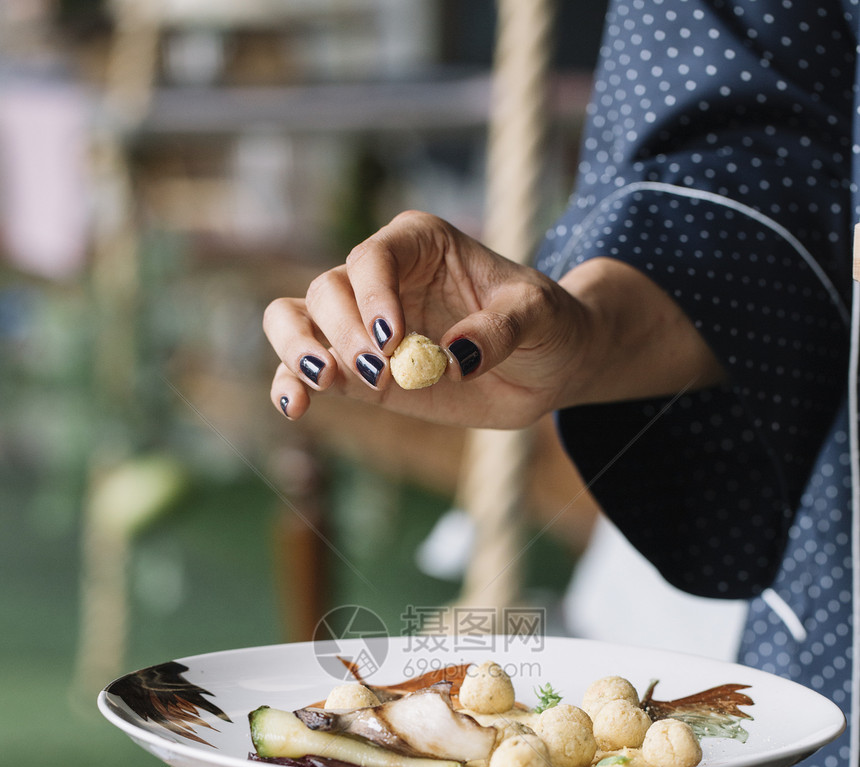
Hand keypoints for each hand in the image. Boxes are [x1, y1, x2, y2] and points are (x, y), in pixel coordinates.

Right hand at [262, 210, 591, 428]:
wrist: (548, 365)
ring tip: (325, 383)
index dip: (373, 295)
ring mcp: (362, 324)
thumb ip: (500, 328)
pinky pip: (304, 369)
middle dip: (344, 333)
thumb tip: (455, 356)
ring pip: (297, 318)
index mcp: (419, 243)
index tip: (393, 340)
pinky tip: (296, 410)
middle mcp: (381, 278)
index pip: (374, 256)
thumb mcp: (539, 315)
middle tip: (381, 372)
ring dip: (300, 351)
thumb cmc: (546, 324)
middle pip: (329, 290)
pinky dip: (290, 385)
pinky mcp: (357, 370)